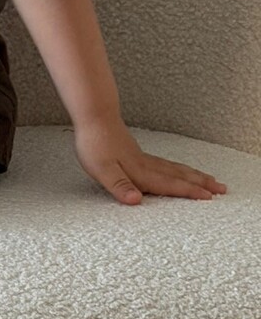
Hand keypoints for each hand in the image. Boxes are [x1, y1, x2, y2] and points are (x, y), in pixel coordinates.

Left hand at [73, 120, 228, 204]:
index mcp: (140, 172)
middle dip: (201, 183)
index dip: (189, 192)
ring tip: (210, 179)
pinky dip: (180, 170)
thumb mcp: (102, 170)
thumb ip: (120, 186)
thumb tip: (136, 200)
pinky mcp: (139, 154)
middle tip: (222, 188)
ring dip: (194, 176)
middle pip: (180, 175)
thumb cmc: (95, 145)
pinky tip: (180, 171)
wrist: (95, 118)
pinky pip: (167, 165)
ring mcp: (145, 158)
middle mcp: (147, 165)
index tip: (209, 197)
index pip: (169, 185)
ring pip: (176, 169)